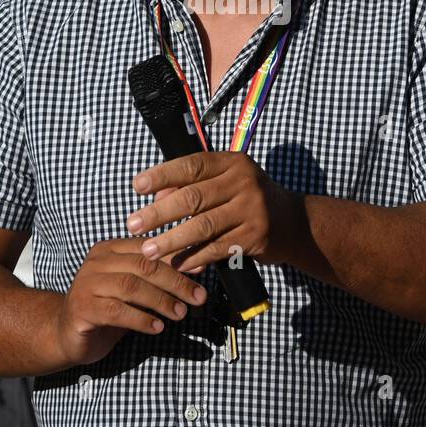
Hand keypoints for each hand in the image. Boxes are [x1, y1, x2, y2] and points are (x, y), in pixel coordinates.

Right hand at [55, 238, 207, 366]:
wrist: (67, 333)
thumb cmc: (107, 309)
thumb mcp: (135, 290)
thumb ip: (159, 278)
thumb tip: (197, 267)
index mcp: (110, 249)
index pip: (148, 249)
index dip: (177, 260)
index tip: (201, 273)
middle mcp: (96, 262)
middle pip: (143, 266)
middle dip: (175, 281)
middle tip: (197, 297)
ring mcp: (86, 284)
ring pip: (131, 287)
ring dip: (161, 301)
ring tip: (180, 314)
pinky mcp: (82, 308)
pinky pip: (117, 311)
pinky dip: (141, 319)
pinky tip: (157, 327)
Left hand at [127, 152, 307, 272]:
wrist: (293, 223)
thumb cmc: (247, 199)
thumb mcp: (225, 183)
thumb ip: (193, 185)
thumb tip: (156, 196)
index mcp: (232, 162)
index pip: (192, 164)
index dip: (162, 175)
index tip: (136, 186)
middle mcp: (244, 182)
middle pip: (193, 197)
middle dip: (159, 213)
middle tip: (132, 224)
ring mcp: (252, 210)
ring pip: (203, 226)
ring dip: (172, 241)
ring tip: (149, 250)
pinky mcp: (255, 237)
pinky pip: (217, 249)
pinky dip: (195, 257)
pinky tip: (178, 264)